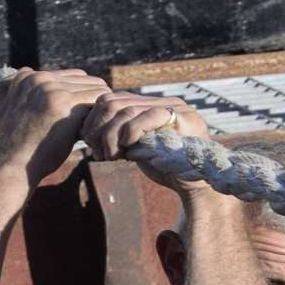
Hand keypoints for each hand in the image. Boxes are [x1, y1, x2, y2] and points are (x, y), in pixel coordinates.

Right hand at [0, 69, 111, 183]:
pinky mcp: (65, 103)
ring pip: (95, 88)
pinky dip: (100, 116)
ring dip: (97, 108)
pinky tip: (93, 133)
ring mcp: (53, 89)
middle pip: (85, 79)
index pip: (70, 76)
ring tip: (92, 129)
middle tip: (91, 122)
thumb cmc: (11, 145)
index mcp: (27, 77)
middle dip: (91, 100)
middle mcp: (40, 78)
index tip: (79, 116)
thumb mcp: (0, 112)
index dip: (78, 95)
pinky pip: (98, 100)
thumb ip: (6, 94)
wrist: (14, 165)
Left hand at [81, 93, 207, 166]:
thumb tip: (88, 134)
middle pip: (113, 102)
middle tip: (96, 151)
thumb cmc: (166, 168)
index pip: (110, 99)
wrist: (196, 184)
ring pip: (126, 110)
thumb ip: (119, 136)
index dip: (94, 121)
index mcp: (148, 104)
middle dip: (98, 128)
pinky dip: (130, 133)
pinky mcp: (182, 117)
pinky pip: (147, 117)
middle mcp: (160, 100)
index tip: (89, 144)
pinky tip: (126, 150)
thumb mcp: (136, 148)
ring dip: (110, 136)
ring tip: (110, 156)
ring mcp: (173, 106)